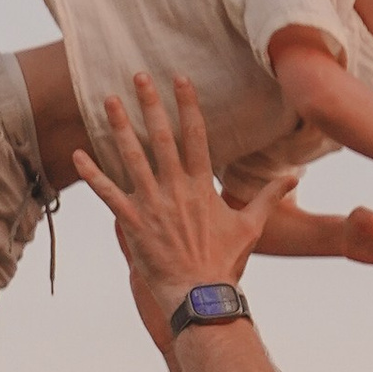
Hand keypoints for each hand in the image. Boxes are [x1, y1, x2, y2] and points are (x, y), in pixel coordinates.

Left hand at [72, 73, 262, 311]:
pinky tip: (77, 154)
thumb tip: (295, 176)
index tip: (179, 79)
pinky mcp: (133, 223)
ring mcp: (152, 205)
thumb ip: (268, 196)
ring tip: (108, 101)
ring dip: (119, 127)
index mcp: (202, 186)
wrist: (200, 295)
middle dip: (149, 104)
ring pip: (132, 158)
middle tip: (138, 76)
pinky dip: (92, 174)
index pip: (196, 135)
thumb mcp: (252, 226)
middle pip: (160, 137)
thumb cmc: (225, 262)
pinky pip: (108, 194)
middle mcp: (175, 189)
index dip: (187, 105)